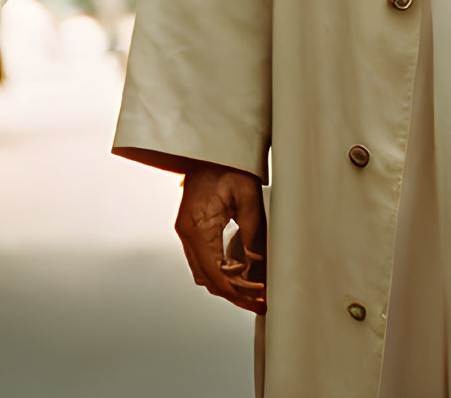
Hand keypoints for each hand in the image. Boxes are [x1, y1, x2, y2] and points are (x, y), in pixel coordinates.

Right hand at [176, 162, 266, 314]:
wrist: (207, 148)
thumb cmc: (227, 164)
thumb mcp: (248, 193)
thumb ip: (252, 229)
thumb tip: (259, 263)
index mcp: (197, 227)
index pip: (215, 272)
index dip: (238, 290)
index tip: (259, 296)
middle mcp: (189, 234)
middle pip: (209, 279)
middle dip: (235, 294)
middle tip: (262, 302)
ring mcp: (189, 233)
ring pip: (206, 273)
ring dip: (230, 285)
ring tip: (256, 292)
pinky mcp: (194, 230)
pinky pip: (206, 260)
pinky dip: (224, 270)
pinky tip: (243, 272)